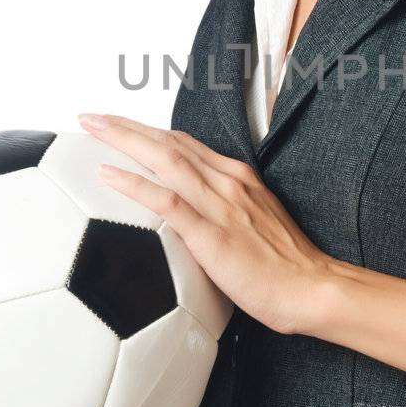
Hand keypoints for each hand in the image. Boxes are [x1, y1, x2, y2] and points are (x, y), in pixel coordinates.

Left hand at [77, 112, 333, 336]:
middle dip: (128, 126)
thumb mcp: (258, 224)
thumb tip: (197, 218)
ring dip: (124, 139)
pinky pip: (167, 201)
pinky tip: (108, 175)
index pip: (186, 144)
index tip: (122, 124)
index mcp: (238, 178)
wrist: (312, 289)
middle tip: (93, 117)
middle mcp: (228, 182)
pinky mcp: (212, 234)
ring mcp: (220, 205)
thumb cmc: (287, 266)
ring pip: (165, 159)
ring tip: (93, 128)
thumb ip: (228, 212)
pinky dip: (135, 183)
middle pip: (169, 142)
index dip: (151, 131)